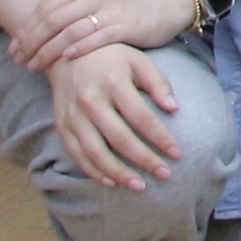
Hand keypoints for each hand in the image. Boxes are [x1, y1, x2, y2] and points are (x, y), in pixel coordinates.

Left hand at [24, 0, 196, 67]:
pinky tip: (64, 59)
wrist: (167, 6)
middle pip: (54, 19)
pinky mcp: (128, 26)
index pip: (46, 6)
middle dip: (31, 42)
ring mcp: (113, 9)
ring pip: (71, 31)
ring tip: (35, 66)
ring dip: (48, 51)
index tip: (13, 48)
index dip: (26, 28)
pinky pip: (97, 38)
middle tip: (19, 60)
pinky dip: (78, 49)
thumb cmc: (125, 3)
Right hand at [51, 43, 185, 191]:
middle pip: (120, 138)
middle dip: (143, 160)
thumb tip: (174, 109)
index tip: (178, 154)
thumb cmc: (112, 57)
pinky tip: (111, 182)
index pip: (142, 117)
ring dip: (118, 172)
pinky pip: (76, 154)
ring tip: (139, 186)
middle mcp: (90, 101)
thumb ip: (158, 83)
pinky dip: (93, 171)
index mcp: (113, 83)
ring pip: (95, 152)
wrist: (67, 54)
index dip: (161, 138)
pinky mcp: (62, 126)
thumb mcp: (139, 60)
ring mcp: (73, 116)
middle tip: (165, 175)